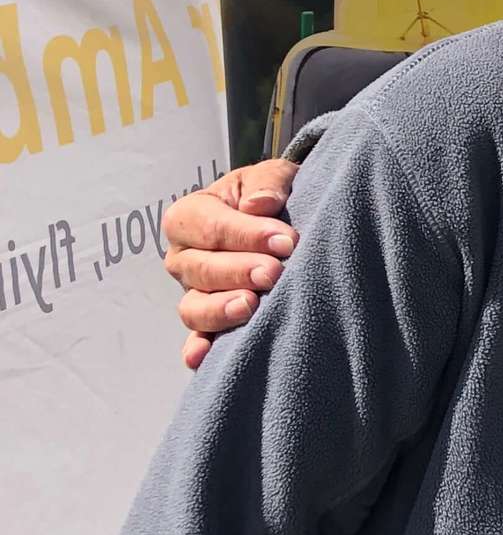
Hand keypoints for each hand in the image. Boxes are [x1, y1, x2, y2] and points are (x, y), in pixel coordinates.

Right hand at [165, 160, 299, 369]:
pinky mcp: (208, 321)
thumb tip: (260, 204)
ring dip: (220, 309)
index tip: (287, 241)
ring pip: (193, 307)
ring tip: (251, 306)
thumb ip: (267, 183)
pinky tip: (204, 358)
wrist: (281, 218)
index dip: (246, 235)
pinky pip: (197, 338)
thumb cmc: (271, 195)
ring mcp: (193, 291)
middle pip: (199, 270)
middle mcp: (184, 257)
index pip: (209, 226)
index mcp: (190, 216)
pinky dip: (198, 349)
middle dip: (238, 271)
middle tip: (274, 273)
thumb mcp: (273, 176)